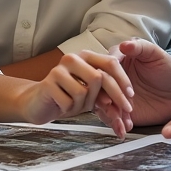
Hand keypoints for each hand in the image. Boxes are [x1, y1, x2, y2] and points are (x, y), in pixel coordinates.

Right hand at [0, 51, 133, 133]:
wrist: (38, 104)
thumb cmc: (68, 96)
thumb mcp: (92, 92)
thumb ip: (107, 91)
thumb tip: (127, 98)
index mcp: (87, 56)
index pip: (110, 63)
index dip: (123, 80)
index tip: (131, 96)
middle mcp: (73, 58)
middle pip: (99, 78)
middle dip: (111, 98)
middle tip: (119, 114)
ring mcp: (59, 69)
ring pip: (84, 91)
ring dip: (83, 105)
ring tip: (75, 105)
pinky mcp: (48, 83)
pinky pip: (69, 101)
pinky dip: (70, 109)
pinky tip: (63, 106)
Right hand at [105, 39, 170, 125]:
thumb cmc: (168, 69)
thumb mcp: (156, 55)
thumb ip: (141, 48)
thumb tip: (125, 44)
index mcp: (117, 59)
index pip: (106, 67)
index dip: (114, 79)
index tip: (127, 90)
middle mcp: (111, 77)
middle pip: (99, 88)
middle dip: (108, 100)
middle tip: (121, 109)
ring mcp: (113, 94)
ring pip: (101, 104)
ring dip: (110, 115)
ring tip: (122, 123)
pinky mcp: (118, 110)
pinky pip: (111, 117)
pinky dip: (116, 124)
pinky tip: (125, 127)